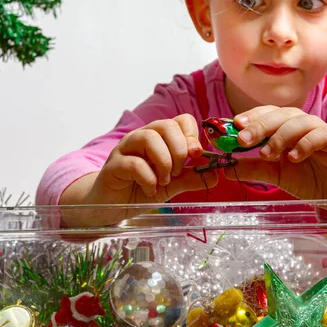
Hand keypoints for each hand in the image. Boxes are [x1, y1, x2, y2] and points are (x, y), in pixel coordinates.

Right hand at [70, 114, 216, 223]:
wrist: (111, 206)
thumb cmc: (140, 188)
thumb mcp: (172, 185)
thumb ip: (191, 178)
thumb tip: (216, 175)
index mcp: (160, 137)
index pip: (181, 120)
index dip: (192, 137)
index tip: (196, 158)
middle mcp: (142, 137)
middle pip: (166, 125)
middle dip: (179, 150)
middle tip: (178, 171)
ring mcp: (126, 149)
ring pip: (149, 138)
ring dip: (163, 161)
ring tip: (164, 180)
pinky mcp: (113, 165)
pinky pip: (134, 163)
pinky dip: (148, 178)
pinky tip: (150, 189)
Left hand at [227, 106, 326, 203]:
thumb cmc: (306, 177)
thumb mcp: (274, 174)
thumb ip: (253, 168)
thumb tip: (225, 167)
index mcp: (284, 126)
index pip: (264, 114)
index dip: (249, 117)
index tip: (233, 126)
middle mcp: (300, 123)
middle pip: (279, 115)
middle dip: (258, 125)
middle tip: (243, 140)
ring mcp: (319, 130)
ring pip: (298, 122)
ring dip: (280, 136)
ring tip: (267, 154)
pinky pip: (320, 136)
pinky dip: (305, 144)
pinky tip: (293, 157)